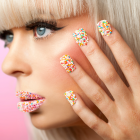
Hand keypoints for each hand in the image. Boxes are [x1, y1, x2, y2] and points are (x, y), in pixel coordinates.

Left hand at [60, 20, 139, 139]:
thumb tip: (131, 60)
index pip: (128, 61)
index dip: (116, 42)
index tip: (104, 26)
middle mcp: (132, 105)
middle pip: (108, 74)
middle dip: (93, 53)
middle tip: (79, 37)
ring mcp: (121, 121)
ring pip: (96, 95)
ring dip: (80, 76)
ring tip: (65, 60)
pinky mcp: (113, 135)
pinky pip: (93, 121)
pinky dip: (81, 109)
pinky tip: (69, 95)